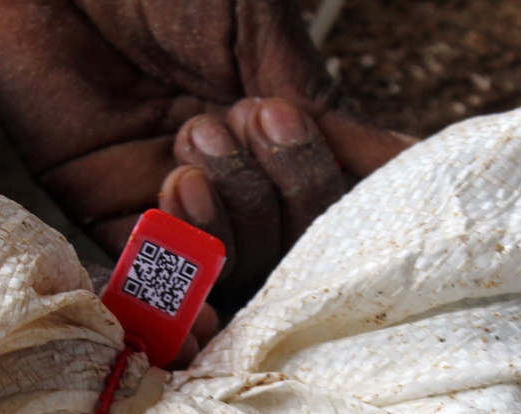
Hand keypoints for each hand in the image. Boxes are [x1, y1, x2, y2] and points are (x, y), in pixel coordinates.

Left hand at [0, 0, 416, 309]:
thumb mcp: (260, 33)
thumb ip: (323, 106)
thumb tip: (411, 158)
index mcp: (276, 135)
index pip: (331, 204)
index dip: (339, 189)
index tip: (339, 145)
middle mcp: (233, 181)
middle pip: (291, 248)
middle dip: (285, 191)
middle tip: (250, 117)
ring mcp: (174, 204)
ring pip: (236, 266)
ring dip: (230, 207)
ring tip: (194, 133)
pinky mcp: (109, 214)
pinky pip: (159, 274)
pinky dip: (179, 258)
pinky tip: (182, 196)